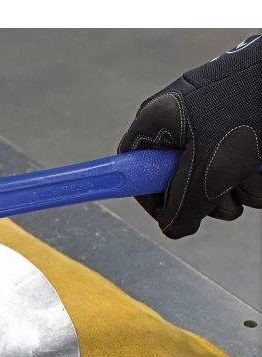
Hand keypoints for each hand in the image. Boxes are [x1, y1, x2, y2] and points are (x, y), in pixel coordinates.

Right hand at [118, 34, 261, 238]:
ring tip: (249, 168)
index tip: (167, 212)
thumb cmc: (250, 103)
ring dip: (235, 191)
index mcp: (157, 123)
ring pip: (212, 185)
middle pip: (178, 184)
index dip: (150, 196)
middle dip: (205, 197)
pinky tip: (259, 164)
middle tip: (221, 188)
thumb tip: (173, 227)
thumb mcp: (207, 171)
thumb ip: (181, 208)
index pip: (132, 170)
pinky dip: (251, 179)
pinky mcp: (237, 134)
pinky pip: (236, 175)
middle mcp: (180, 126)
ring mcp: (210, 129)